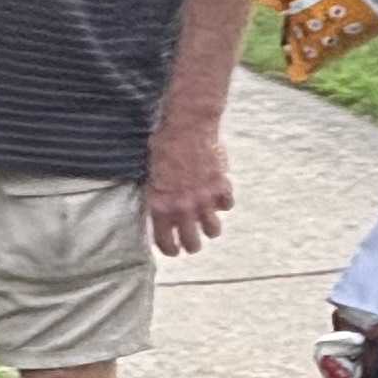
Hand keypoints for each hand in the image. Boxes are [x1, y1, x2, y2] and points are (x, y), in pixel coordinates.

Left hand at [145, 117, 232, 255]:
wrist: (188, 127)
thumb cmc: (164, 145)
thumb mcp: (151, 173)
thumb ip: (157, 195)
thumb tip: (159, 208)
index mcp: (162, 206)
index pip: (166, 242)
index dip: (170, 249)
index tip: (174, 250)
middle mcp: (184, 208)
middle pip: (193, 243)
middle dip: (192, 245)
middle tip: (191, 242)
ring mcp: (205, 199)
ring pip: (213, 230)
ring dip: (210, 229)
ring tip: (207, 225)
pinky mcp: (222, 187)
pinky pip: (227, 206)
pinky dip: (223, 204)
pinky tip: (218, 198)